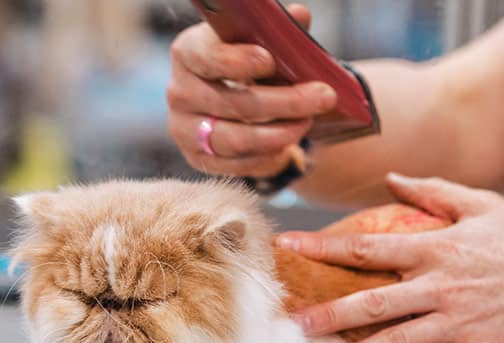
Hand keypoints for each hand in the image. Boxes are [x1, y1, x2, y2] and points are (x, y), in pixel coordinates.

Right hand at [167, 4, 336, 177]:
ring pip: (235, 139)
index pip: (207, 57)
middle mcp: (180, 92)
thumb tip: (300, 16)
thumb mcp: (263, 46)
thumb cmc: (250, 68)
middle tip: (324, 96)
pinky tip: (288, 145)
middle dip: (285, 102)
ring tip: (308, 122)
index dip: (238, 61)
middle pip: (233, 103)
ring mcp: (185, 129)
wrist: (235, 108)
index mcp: (188, 52)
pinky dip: (266, 156)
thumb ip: (279, 33)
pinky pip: (236, 164)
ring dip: (279, 133)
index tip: (270, 61)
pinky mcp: (197, 159)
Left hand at [277, 173, 503, 342]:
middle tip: (295, 325)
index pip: (366, 248)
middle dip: (330, 314)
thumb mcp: (480, 204)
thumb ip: (432, 191)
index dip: (323, 246)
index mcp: (433, 249)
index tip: (288, 245)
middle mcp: (437, 287)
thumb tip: (393, 178)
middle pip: (373, 303)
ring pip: (397, 342)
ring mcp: (457, 322)